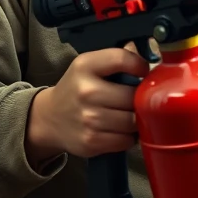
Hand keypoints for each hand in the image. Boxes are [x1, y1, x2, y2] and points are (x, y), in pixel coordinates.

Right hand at [25, 47, 149, 164]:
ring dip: (134, 119)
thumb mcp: (89, 66)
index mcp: (85, 66)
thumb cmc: (76, 89)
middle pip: (132, 95)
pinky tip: (118, 129)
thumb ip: (116, 60)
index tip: (142, 72)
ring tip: (127, 114)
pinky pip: (126, 140)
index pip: (122, 59)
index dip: (140, 66)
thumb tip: (148, 56)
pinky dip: (127, 136)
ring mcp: (88, 118)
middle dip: (138, 98)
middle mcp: (86, 91)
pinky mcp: (92, 141)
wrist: (49, 118)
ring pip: (132, 120)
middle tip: (134, 98)